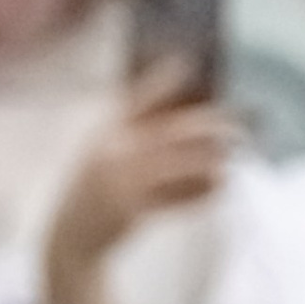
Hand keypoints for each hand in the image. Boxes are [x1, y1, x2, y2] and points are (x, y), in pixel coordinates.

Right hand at [48, 66, 228, 279]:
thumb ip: (133, 133)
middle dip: (208, 125)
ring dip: (209, 160)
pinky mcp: (129, 211)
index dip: (162, 78)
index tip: (188, 62)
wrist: (69, 240)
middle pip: (171, 131)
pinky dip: (198, 192)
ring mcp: (119, 181)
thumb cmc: (94, 192)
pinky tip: (218, 186)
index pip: (137, 97)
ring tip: (230, 158)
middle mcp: (112, 153)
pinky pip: (173, 197)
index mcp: (105, 133)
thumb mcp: (102, 155)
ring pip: (177, 164)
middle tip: (235, 125)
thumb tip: (183, 112)